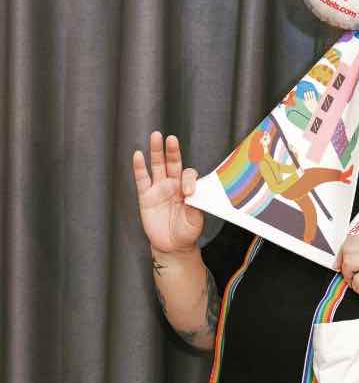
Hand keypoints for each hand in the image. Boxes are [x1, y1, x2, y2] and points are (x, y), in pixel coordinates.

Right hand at [132, 131, 203, 253]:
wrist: (173, 246)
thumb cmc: (188, 232)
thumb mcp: (196, 220)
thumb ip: (196, 207)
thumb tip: (193, 195)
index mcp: (188, 188)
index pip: (188, 174)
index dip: (188, 180)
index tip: (188, 193)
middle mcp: (173, 185)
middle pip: (172, 163)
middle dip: (172, 151)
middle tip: (171, 138)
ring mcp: (159, 189)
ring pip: (157, 166)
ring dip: (156, 151)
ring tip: (156, 136)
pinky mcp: (146, 197)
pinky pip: (142, 179)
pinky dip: (139, 167)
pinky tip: (138, 155)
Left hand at [336, 232, 358, 312]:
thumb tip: (349, 257)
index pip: (353, 238)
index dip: (343, 253)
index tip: (342, 264)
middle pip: (347, 248)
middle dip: (344, 265)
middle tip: (350, 276)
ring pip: (350, 261)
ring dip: (349, 276)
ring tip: (358, 284)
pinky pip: (358, 278)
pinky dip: (358, 287)